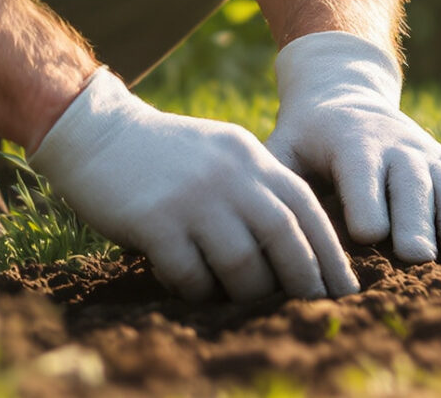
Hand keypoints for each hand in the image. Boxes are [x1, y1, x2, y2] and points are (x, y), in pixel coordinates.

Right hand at [31, 69, 358, 302]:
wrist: (96, 131)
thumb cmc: (164, 153)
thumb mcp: (221, 153)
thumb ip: (257, 187)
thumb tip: (298, 249)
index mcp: (250, 156)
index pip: (306, 206)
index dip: (330, 251)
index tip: (344, 287)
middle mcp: (228, 173)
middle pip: (283, 236)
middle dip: (301, 280)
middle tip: (307, 308)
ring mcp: (192, 196)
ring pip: (241, 262)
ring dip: (246, 291)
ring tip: (240, 300)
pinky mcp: (155, 219)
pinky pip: (190, 273)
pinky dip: (197, 290)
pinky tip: (191, 287)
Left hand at [264, 31, 440, 263]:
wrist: (345, 91)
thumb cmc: (306, 136)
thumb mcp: (281, 147)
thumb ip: (274, 178)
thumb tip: (257, 225)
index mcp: (351, 141)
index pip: (360, 168)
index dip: (365, 198)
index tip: (370, 234)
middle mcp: (398, 146)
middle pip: (414, 182)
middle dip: (422, 220)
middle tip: (426, 258)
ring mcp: (431, 155)